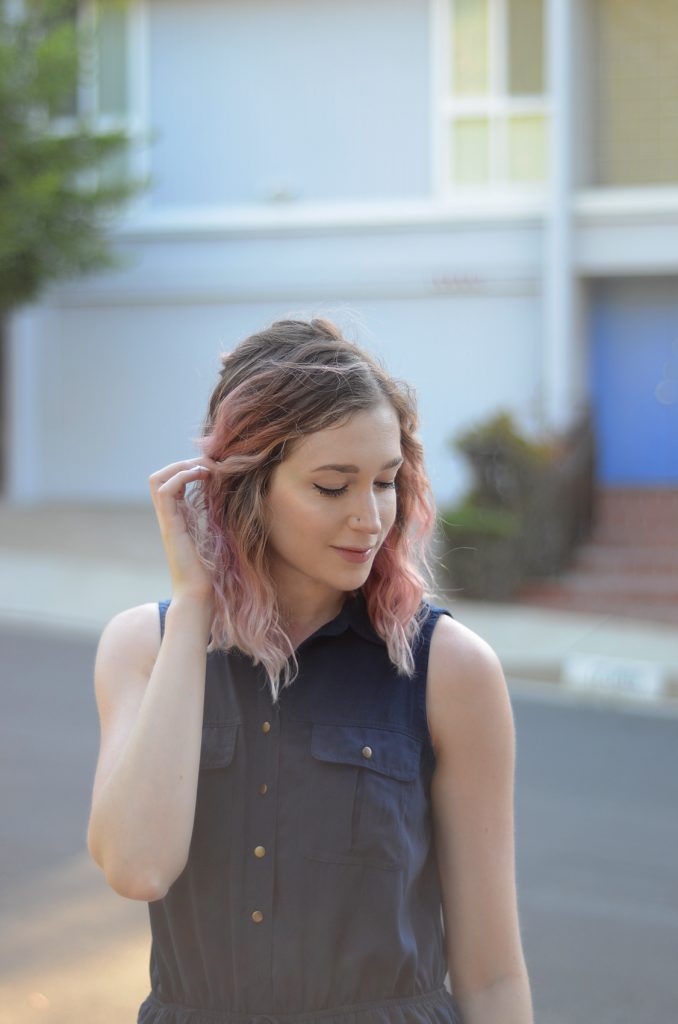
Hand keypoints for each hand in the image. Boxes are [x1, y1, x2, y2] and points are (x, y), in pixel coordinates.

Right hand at [149, 456, 217, 605]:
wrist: (200, 594)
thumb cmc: (211, 572)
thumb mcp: (218, 537)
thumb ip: (219, 520)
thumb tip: (237, 504)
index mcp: (179, 517)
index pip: (172, 482)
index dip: (188, 468)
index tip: (214, 468)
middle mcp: (169, 516)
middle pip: (160, 477)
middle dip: (184, 463)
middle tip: (210, 463)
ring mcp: (167, 521)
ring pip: (158, 480)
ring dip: (182, 466)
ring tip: (206, 468)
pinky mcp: (171, 526)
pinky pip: (165, 491)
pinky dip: (182, 477)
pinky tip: (204, 477)